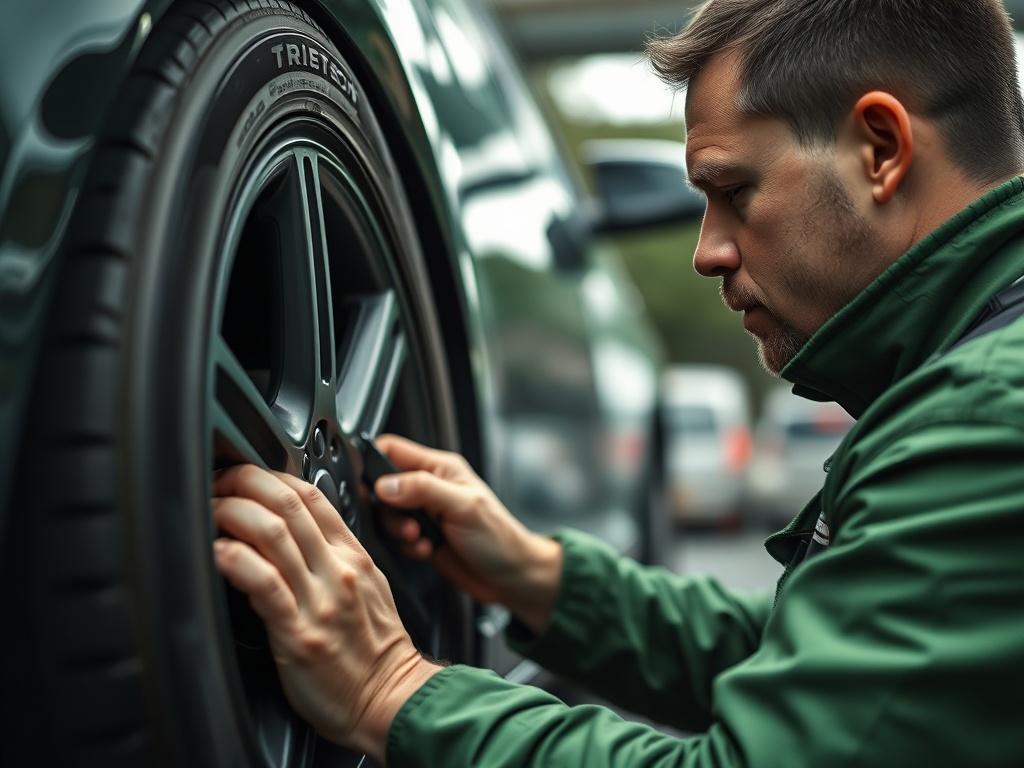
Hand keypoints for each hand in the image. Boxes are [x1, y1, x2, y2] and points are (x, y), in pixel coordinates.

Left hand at [211, 465, 438, 760]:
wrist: (392, 697)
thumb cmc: (375, 649)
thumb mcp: (368, 587)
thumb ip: (336, 557)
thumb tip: (296, 535)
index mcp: (353, 556)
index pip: (311, 495)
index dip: (270, 475)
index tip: (243, 476)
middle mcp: (337, 570)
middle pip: (287, 503)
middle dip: (243, 482)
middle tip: (217, 485)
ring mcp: (319, 600)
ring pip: (273, 533)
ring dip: (231, 513)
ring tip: (208, 513)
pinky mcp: (299, 633)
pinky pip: (263, 583)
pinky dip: (234, 560)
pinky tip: (215, 553)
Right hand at [373, 434, 562, 634]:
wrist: (511, 577)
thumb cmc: (499, 537)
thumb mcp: (461, 506)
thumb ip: (422, 489)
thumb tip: (384, 483)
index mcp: (440, 468)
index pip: (393, 450)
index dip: (373, 462)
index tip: (369, 486)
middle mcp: (430, 487)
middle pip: (383, 486)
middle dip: (388, 508)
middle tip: (408, 523)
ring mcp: (425, 513)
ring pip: (387, 514)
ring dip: (398, 530)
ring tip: (420, 539)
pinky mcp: (422, 537)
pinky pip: (397, 538)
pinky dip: (406, 546)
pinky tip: (426, 550)